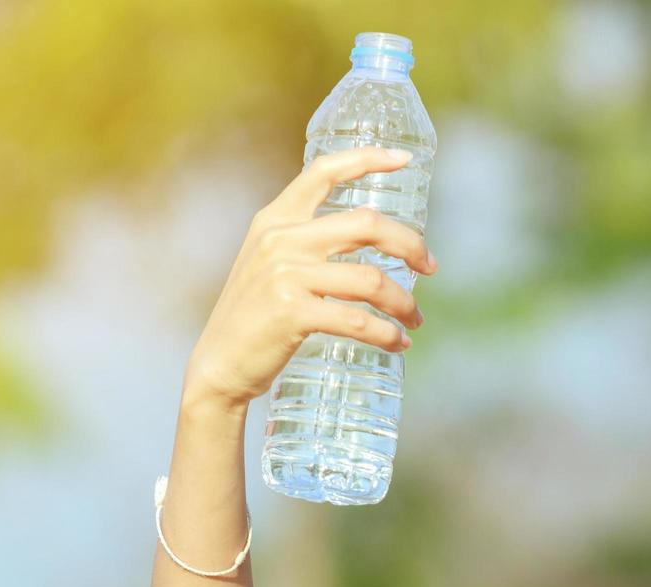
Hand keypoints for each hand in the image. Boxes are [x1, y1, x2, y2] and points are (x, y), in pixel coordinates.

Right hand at [182, 146, 437, 410]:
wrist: (220, 364)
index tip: (405, 160)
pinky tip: (397, 343)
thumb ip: (307, 241)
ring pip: (371, 280)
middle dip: (410, 245)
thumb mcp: (271, 263)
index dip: (367, 158)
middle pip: (367, 224)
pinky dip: (386, 334)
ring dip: (404, 303)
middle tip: (431, 267)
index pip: (323, 172)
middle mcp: (280, 239)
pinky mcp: (292, 313)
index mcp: (275, 219)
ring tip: (415, 320)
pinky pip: (359, 320)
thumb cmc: (255, 316)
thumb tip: (372, 232)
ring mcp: (285, 275)